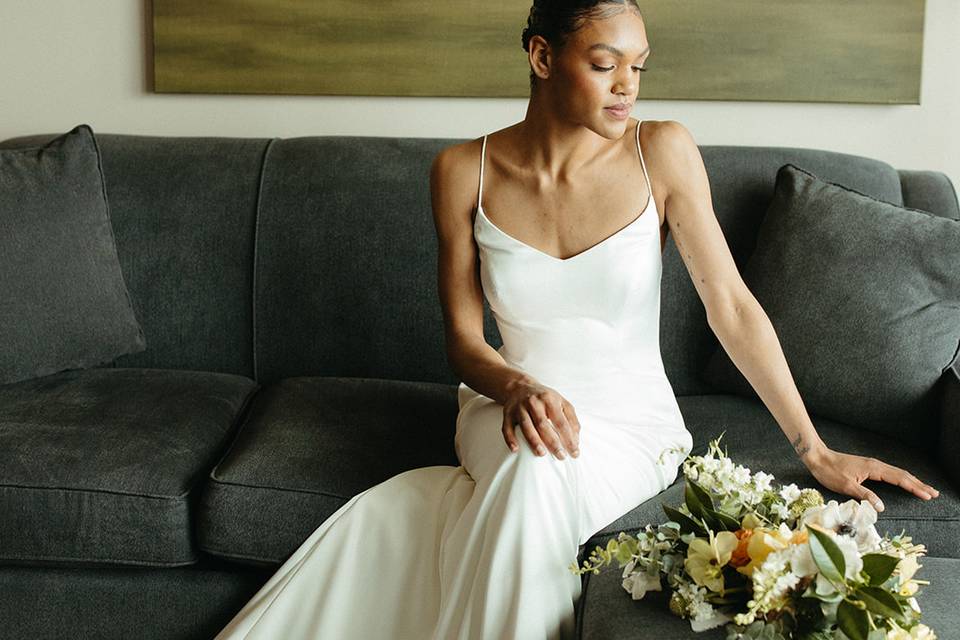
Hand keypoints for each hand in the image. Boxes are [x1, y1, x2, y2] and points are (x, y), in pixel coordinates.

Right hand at [501, 380, 580, 459]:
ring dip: (533, 440)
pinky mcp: (507, 414)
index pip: (561, 422)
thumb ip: (572, 420)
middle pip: (543, 424)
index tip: (574, 453)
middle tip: (560, 456)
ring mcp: (519, 408)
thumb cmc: (545, 398)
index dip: (568, 438)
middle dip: (553, 442)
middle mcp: (534, 402)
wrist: (520, 386)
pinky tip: (515, 450)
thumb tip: (575, 441)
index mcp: (550, 399)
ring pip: (526, 426)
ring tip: (541, 453)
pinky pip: (507, 427)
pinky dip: (510, 439)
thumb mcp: (562, 403)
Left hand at [803, 447, 939, 511]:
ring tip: (924, 488)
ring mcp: (872, 464)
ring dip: (912, 481)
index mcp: (874, 468)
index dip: (914, 488)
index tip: (928, 495)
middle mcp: (876, 465)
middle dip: (919, 484)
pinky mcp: (868, 467)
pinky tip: (903, 482)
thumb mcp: (846, 486)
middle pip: (902, 474)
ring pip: (897, 473)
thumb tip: (881, 507)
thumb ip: (865, 496)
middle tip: (934, 493)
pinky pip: (890, 472)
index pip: (899, 479)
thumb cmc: (830, 471)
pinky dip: (901, 478)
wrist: (818, 457)